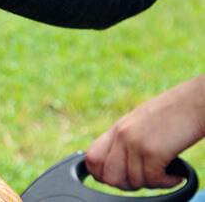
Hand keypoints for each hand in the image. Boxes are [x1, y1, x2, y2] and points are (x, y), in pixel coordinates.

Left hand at [85, 75, 204, 189]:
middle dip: (127, 185)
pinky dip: (166, 183)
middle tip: (145, 181)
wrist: (197, 101)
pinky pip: (152, 180)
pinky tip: (176, 176)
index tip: (120, 178)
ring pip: (133, 181)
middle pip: (108, 176)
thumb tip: (120, 163)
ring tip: (166, 175)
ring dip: (152, 184)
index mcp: (118, 129)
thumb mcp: (141, 122)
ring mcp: (135, 142)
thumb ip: (127, 140)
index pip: (92, 158)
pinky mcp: (153, 151)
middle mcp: (122, 135)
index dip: (102, 175)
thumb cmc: (176, 112)